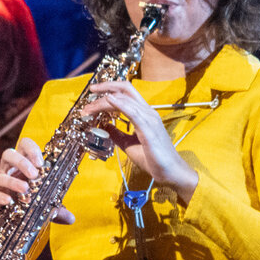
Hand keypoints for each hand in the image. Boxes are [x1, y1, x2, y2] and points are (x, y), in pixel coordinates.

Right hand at [0, 138, 73, 226]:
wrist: (10, 223)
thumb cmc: (29, 205)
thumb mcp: (46, 205)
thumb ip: (58, 210)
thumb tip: (71, 219)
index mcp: (23, 166)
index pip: (23, 146)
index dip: (31, 149)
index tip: (41, 162)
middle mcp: (9, 171)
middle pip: (8, 154)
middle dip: (22, 162)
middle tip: (34, 174)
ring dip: (12, 181)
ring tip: (25, 189)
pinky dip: (0, 196)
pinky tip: (9, 201)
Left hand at [89, 79, 198, 203]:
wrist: (170, 172)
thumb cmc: (154, 159)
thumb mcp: (128, 144)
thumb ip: (117, 134)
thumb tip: (103, 125)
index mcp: (145, 115)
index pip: (126, 94)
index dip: (109, 90)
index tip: (93, 95)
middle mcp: (148, 113)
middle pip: (126, 90)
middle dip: (106, 86)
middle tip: (90, 91)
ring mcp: (149, 119)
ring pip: (124, 100)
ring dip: (103, 102)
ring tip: (89, 108)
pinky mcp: (148, 129)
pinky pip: (132, 112)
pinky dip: (119, 104)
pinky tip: (108, 100)